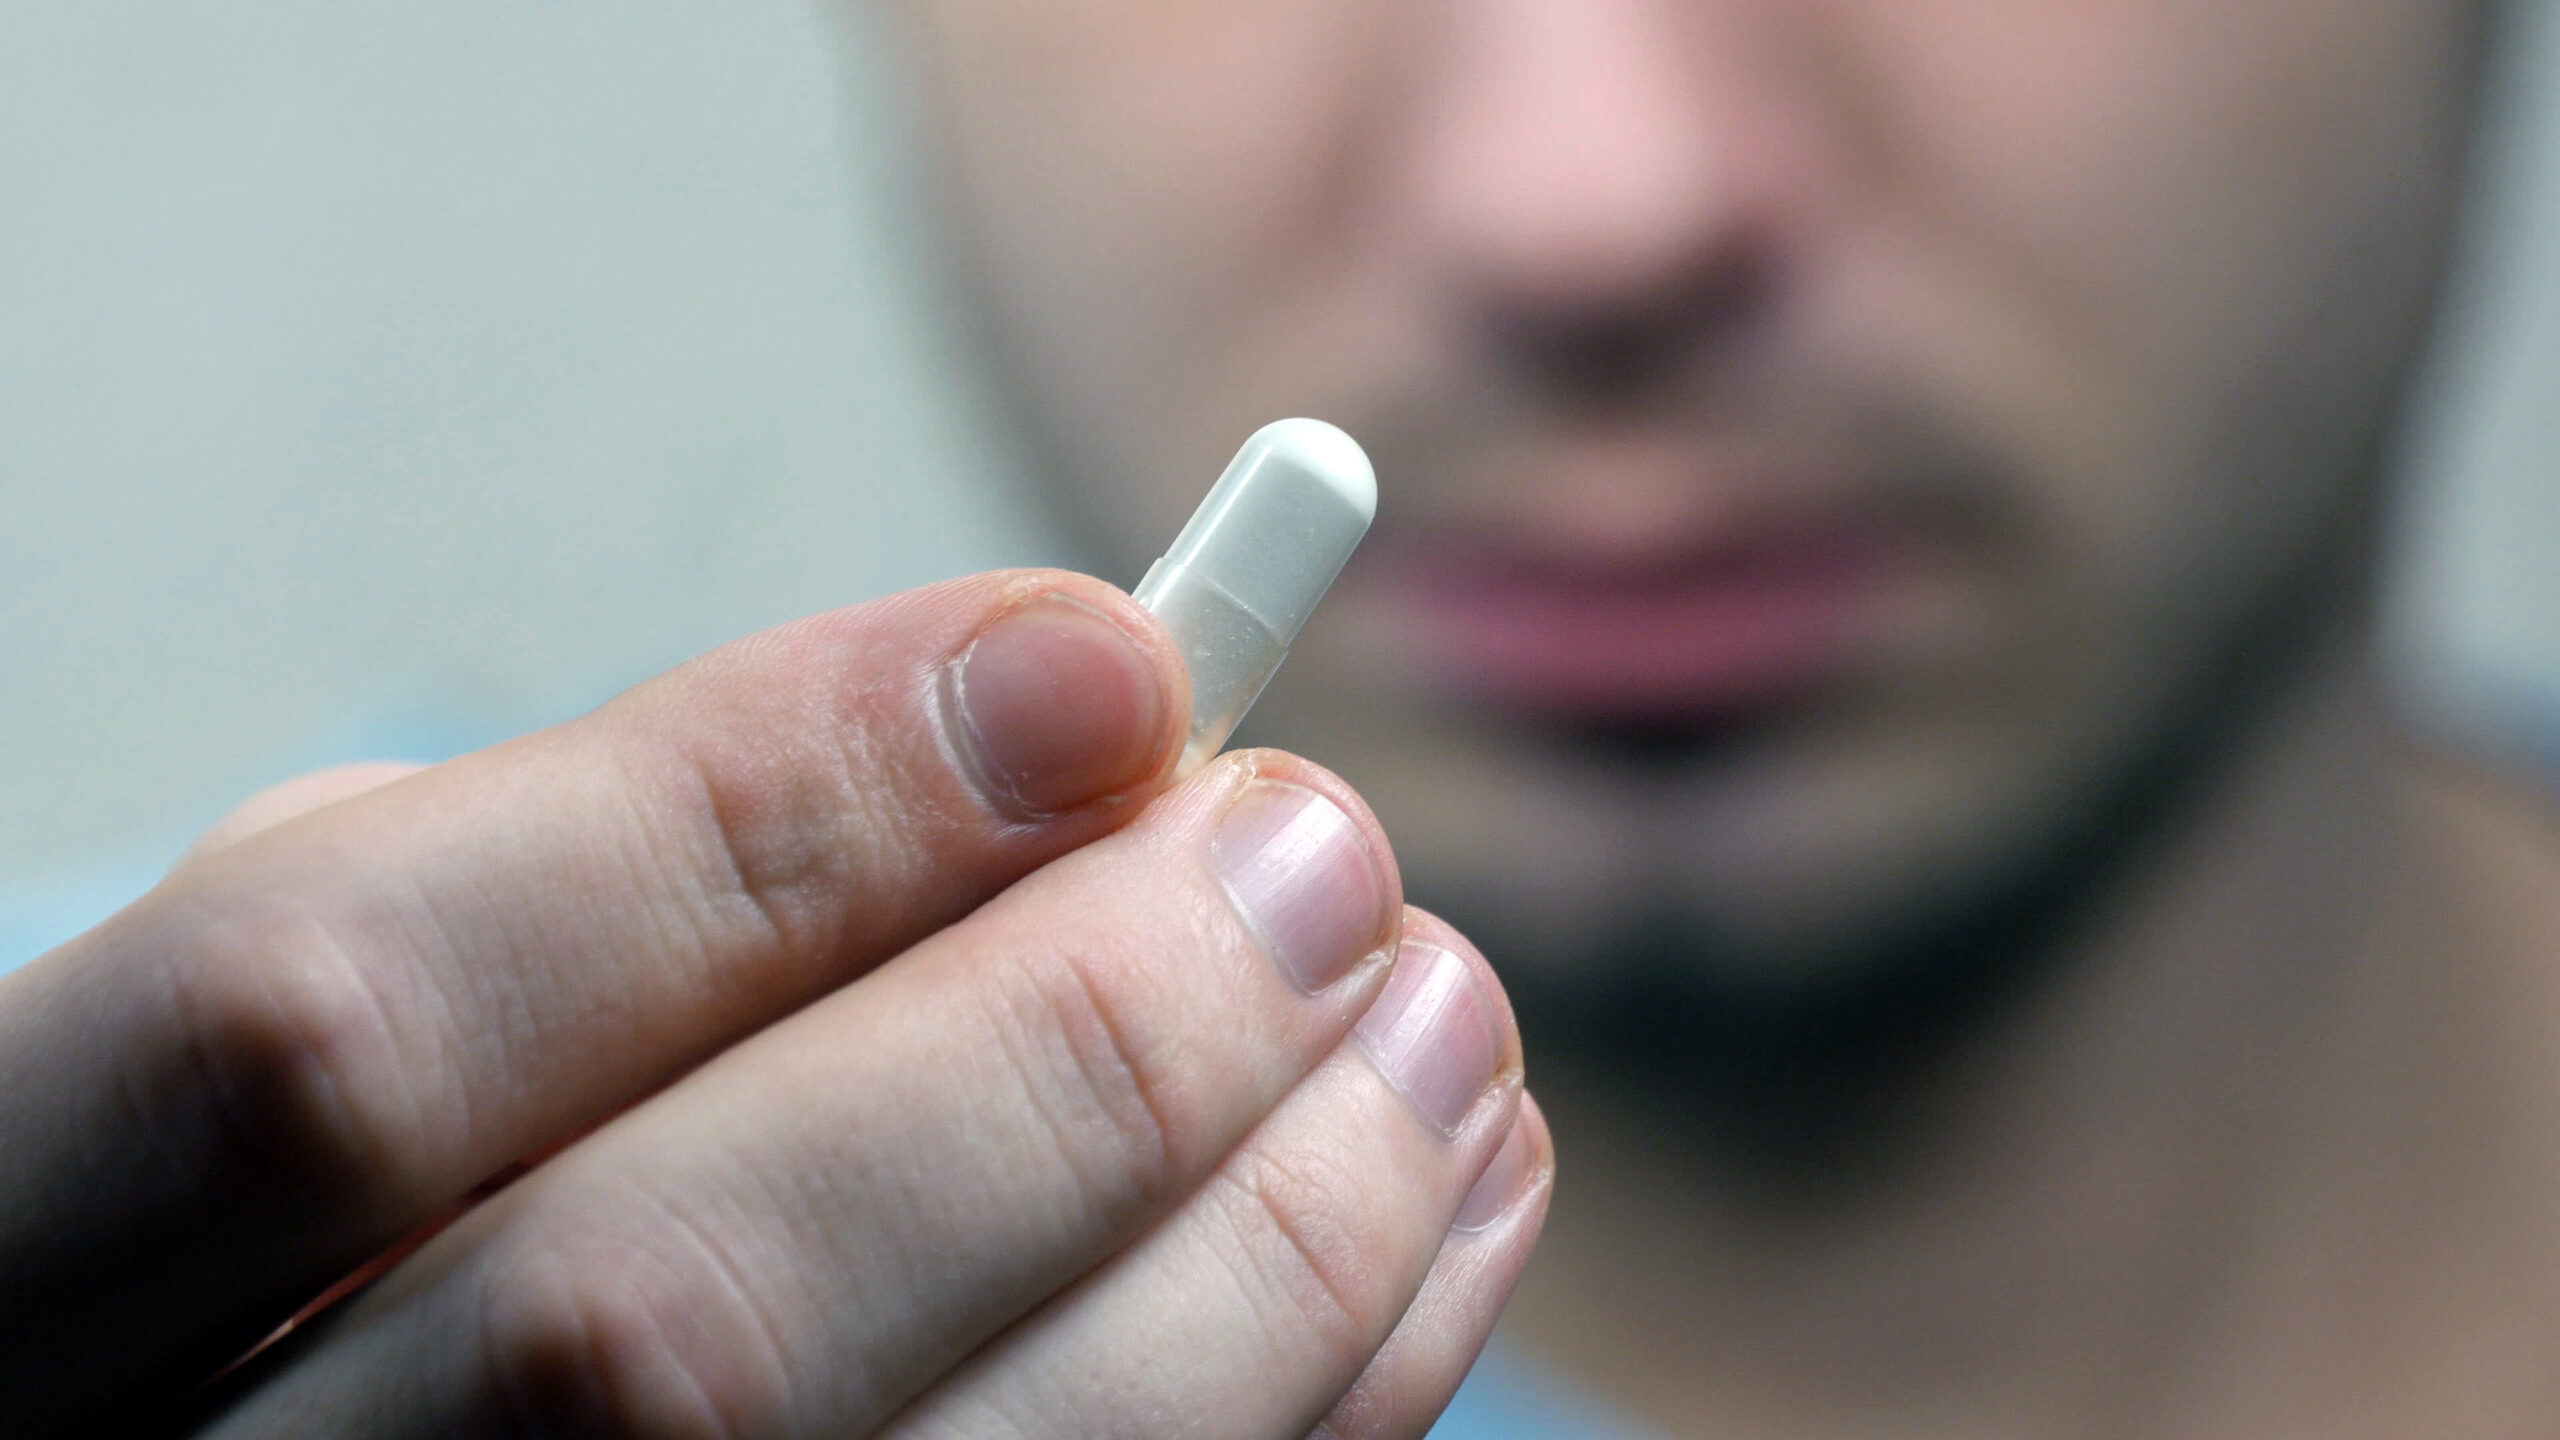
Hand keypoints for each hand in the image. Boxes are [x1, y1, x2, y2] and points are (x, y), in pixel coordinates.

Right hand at [0, 570, 1549, 1438]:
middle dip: (1066, 1048)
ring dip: (1265, 1246)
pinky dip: (1315, 1400)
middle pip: (666, 1319)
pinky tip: (1429, 1219)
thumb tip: (1053, 726)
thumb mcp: (335, 1013)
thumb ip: (593, 877)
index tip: (1102, 655)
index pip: (333, 1024)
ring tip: (1438, 1019)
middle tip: (1323, 853)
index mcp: (28, 1286)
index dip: (749, 813)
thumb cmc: (334, 1217)